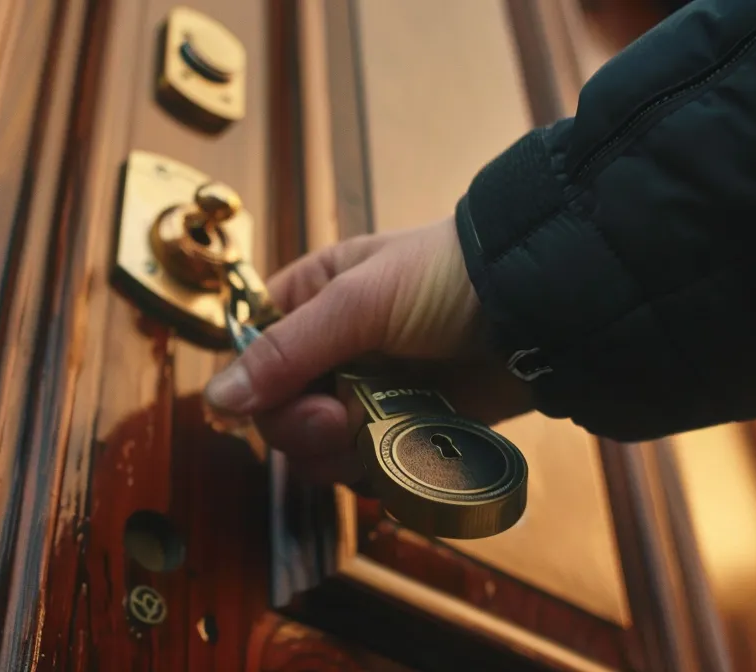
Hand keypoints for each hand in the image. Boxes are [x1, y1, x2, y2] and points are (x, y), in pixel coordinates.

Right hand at [204, 216, 533, 483]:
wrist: (537, 308)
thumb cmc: (447, 277)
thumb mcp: (358, 301)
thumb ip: (288, 352)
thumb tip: (218, 398)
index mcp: (311, 302)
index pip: (252, 358)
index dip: (256, 387)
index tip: (280, 399)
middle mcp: (333, 352)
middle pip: (281, 416)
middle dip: (305, 428)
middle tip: (339, 419)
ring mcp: (372, 395)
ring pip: (323, 453)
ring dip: (345, 453)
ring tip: (384, 432)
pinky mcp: (410, 432)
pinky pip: (372, 470)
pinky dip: (385, 469)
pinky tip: (409, 449)